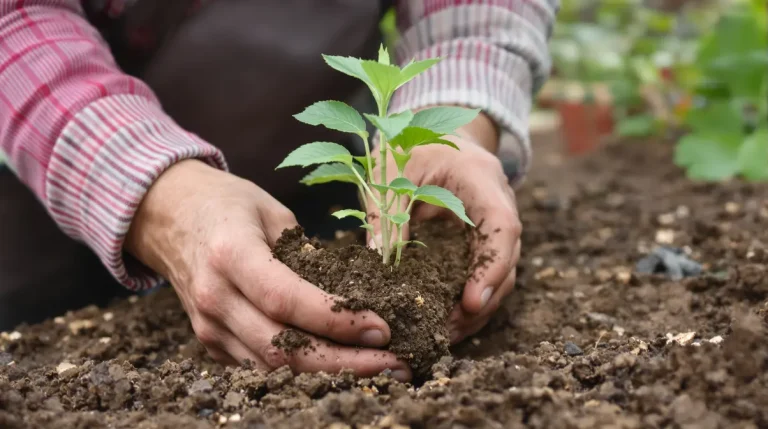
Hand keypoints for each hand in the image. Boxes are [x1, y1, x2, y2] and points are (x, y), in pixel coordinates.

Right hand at [126, 160, 410, 380]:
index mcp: (230, 254)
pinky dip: (303, 370)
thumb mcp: (272, 212)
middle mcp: (215, 297)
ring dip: (330, 373)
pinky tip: (340, 364)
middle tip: (397, 362)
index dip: (336, 319)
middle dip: (346, 362)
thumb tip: (354, 294)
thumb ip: (309, 254)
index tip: (382, 328)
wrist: (166, 215)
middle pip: (283, 348)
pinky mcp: (210, 342)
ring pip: (273, 368)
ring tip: (380, 367)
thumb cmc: (225, 204)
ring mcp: (208, 326)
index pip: (286, 299)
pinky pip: (260, 366)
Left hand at [366, 112, 521, 344]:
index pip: (503, 226)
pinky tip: (443, 321)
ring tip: (442, 334)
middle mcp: (497, 202)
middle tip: (447, 329)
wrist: (428, 132)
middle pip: (507, 258)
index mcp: (480, 177)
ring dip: (476, 307)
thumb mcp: (388, 169)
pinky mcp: (479, 240)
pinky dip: (466, 299)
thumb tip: (380, 261)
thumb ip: (386, 210)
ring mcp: (491, 224)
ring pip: (500, 273)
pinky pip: (482, 273)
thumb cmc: (407, 144)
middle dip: (483, 299)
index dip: (493, 267)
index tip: (472, 302)